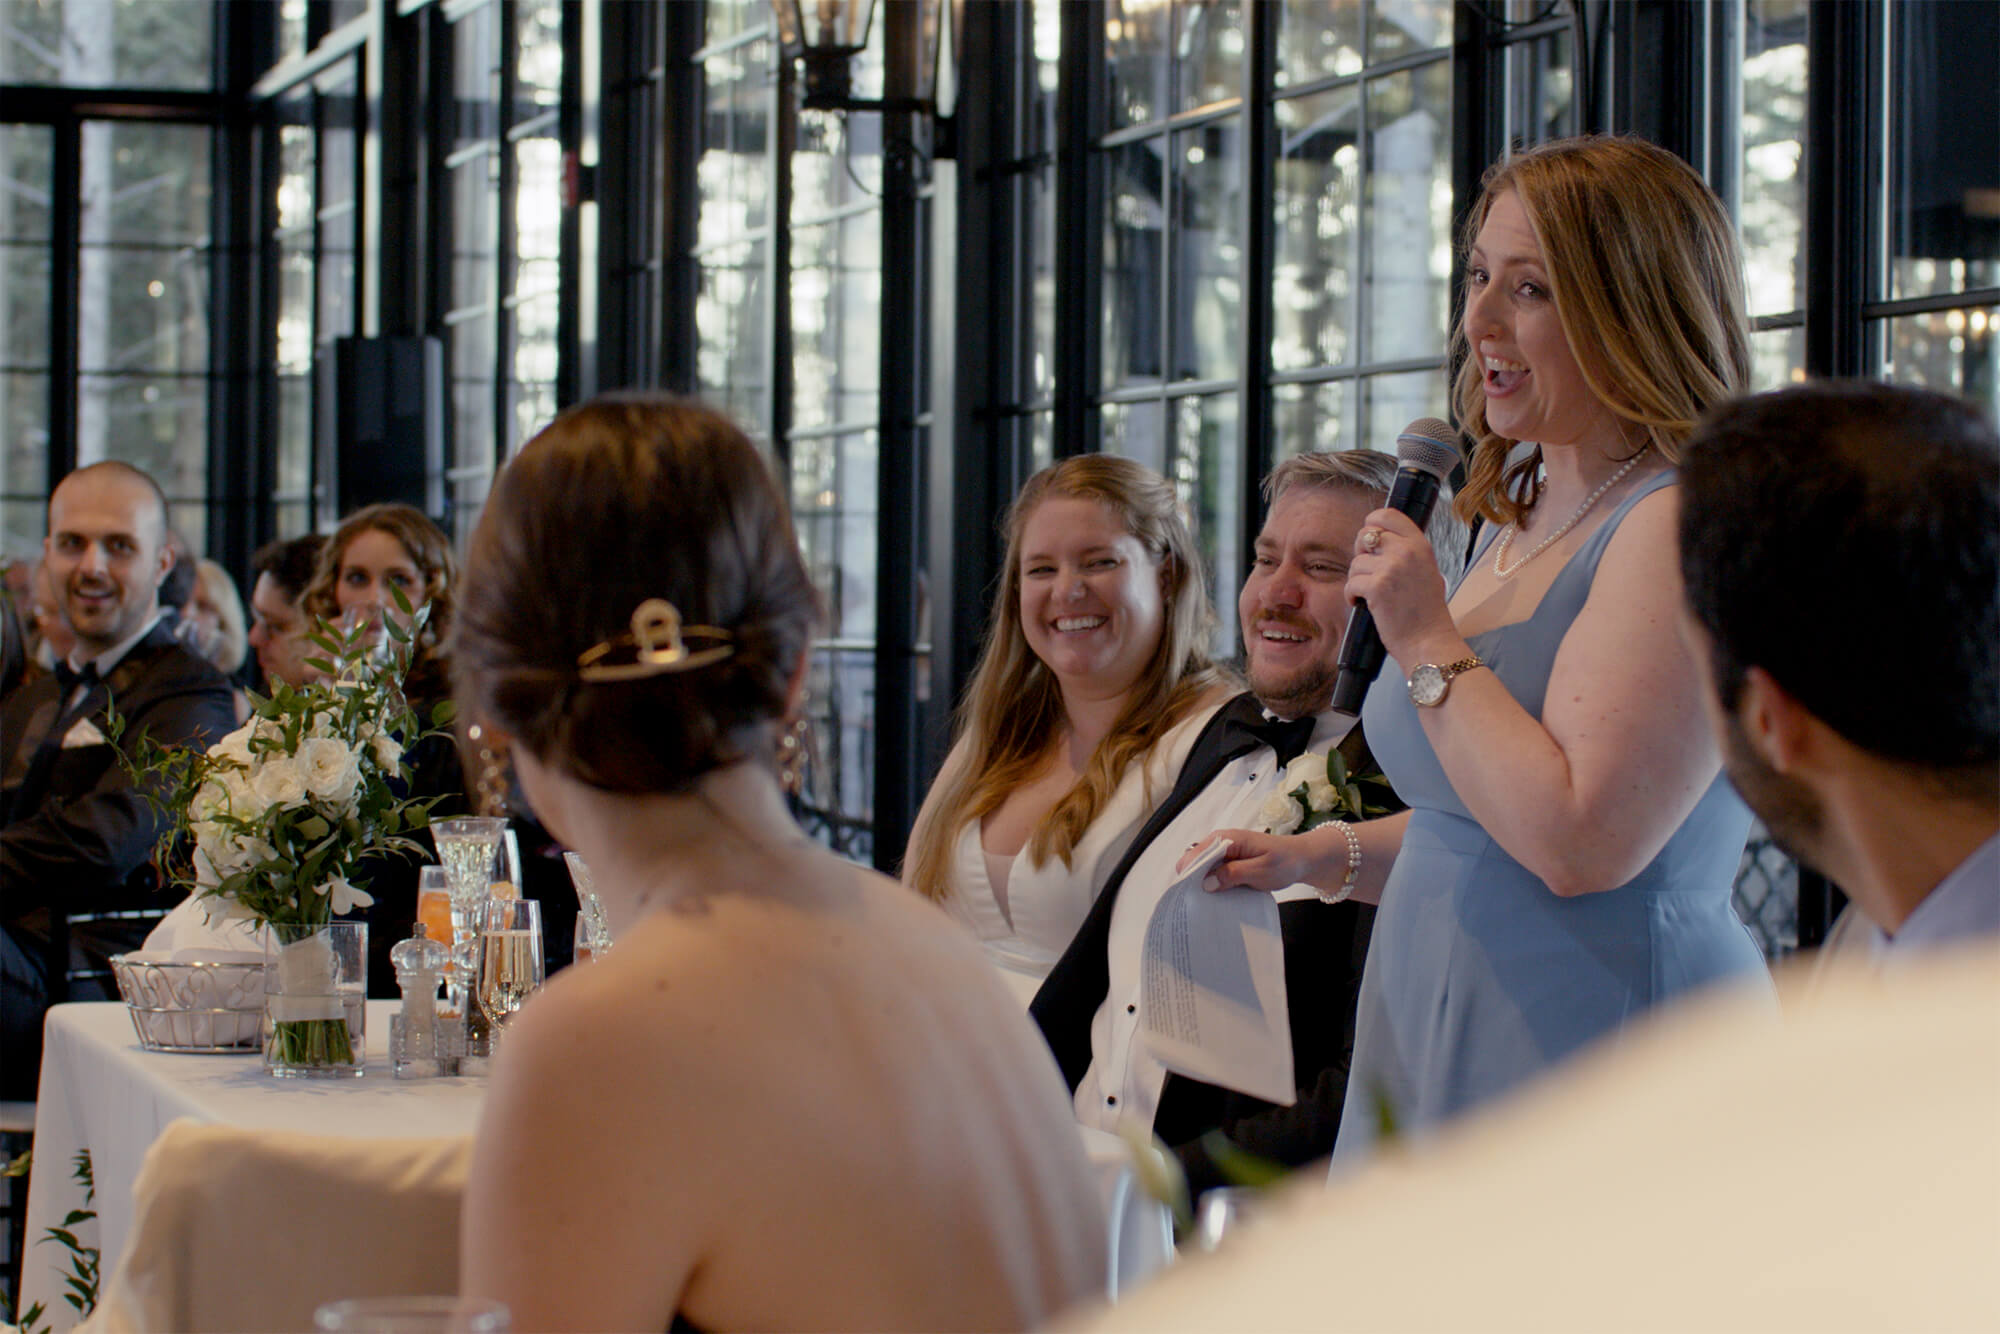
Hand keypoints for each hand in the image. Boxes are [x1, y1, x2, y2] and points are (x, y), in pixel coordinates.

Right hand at [1199, 828, 1314, 894]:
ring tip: (1208, 903)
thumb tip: (1207, 883)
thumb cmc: (1286, 861)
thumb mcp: (1261, 870)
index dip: (1189, 874)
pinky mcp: (1229, 862)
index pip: (1195, 854)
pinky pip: (1213, 872)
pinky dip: (1213, 884)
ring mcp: (1225, 852)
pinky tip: (1219, 898)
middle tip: (1201, 903)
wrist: (1302, 859)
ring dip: (1203, 884)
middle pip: (1193, 861)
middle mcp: (1221, 842)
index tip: (1190, 895)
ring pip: (1202, 868)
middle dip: (1193, 881)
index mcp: (1227, 839)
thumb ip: (1234, 874)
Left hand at [1347, 508, 1456, 664]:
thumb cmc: (1426, 612)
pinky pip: (1351, 583)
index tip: (1369, 540)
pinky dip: (1351, 596)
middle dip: (1360, 553)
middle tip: (1367, 572)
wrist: (1429, 640)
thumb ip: (1408, 553)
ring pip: (1356, 562)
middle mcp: (1406, 551)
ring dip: (1357, 579)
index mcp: (1420, 545)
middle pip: (1366, 535)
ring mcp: (1391, 568)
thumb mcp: (1427, 571)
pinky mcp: (1377, 587)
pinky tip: (1361, 603)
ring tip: (1369, 594)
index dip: (1372, 523)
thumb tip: (1381, 540)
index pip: (1388, 515)